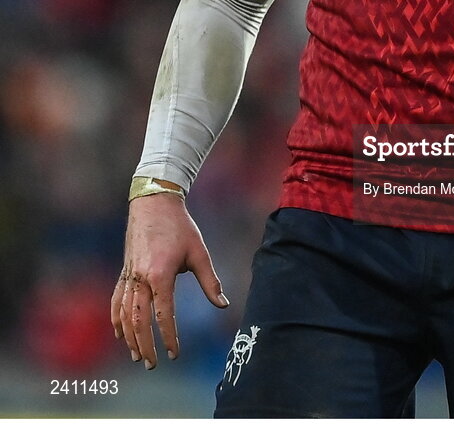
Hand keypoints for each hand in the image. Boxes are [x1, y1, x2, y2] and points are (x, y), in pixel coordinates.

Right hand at [111, 192, 228, 368]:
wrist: (154, 203)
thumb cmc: (180, 227)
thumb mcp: (199, 252)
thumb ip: (210, 281)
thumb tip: (223, 305)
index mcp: (160, 275)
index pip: (164, 315)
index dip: (169, 337)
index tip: (175, 353)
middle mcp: (140, 278)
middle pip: (138, 320)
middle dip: (144, 345)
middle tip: (152, 364)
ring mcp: (129, 275)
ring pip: (124, 314)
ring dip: (129, 337)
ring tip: (136, 355)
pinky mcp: (124, 271)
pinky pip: (116, 300)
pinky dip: (116, 318)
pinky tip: (119, 332)